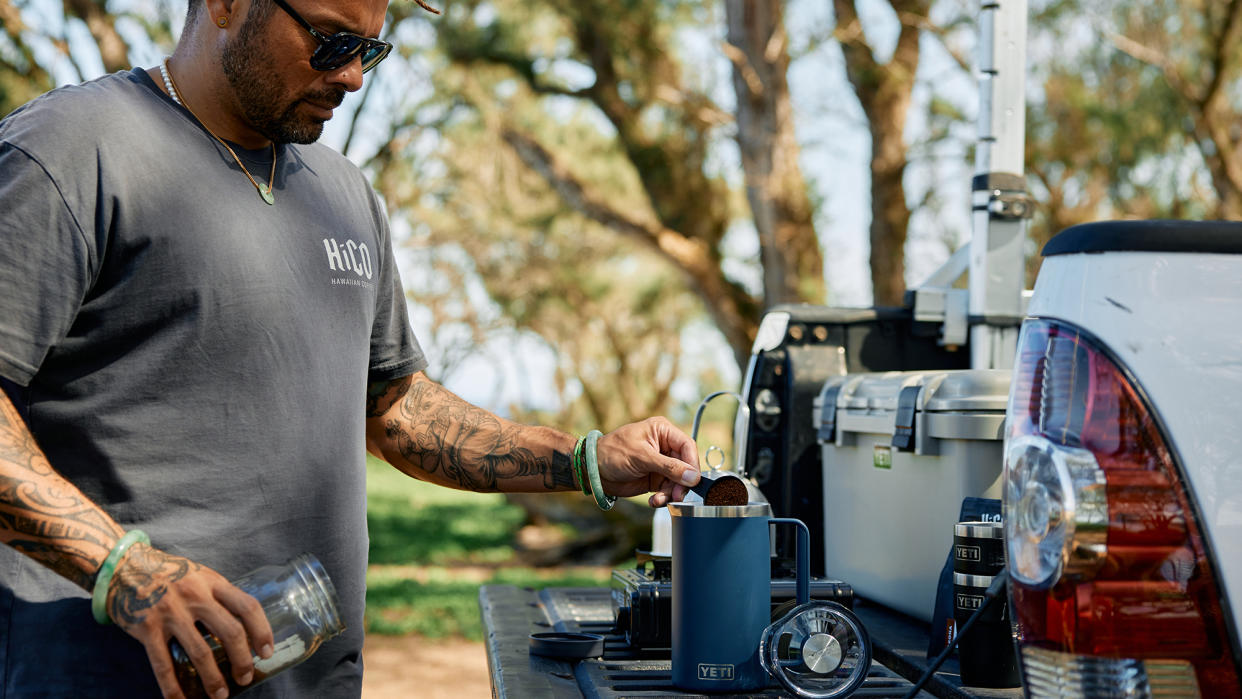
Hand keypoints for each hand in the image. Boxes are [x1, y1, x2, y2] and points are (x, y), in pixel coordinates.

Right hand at [106, 544, 274, 698]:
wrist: (124, 568)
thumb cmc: (168, 573)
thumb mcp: (199, 575)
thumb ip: (218, 595)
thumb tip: (242, 625)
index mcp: (213, 582)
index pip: (247, 606)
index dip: (262, 631)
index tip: (267, 652)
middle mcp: (195, 596)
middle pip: (230, 631)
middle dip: (242, 660)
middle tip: (245, 677)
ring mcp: (171, 613)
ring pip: (200, 652)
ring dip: (213, 679)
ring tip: (221, 695)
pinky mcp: (147, 628)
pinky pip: (163, 664)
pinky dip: (172, 687)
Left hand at [596, 417, 700, 506]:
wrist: (594, 470)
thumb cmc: (612, 453)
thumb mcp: (642, 457)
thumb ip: (669, 467)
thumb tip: (692, 476)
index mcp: (662, 431)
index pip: (687, 446)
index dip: (692, 463)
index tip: (693, 479)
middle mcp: (665, 446)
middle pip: (685, 466)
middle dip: (682, 482)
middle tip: (677, 495)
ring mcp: (661, 464)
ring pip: (678, 480)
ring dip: (671, 493)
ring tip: (660, 499)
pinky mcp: (655, 478)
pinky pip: (667, 490)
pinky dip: (663, 497)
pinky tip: (653, 500)